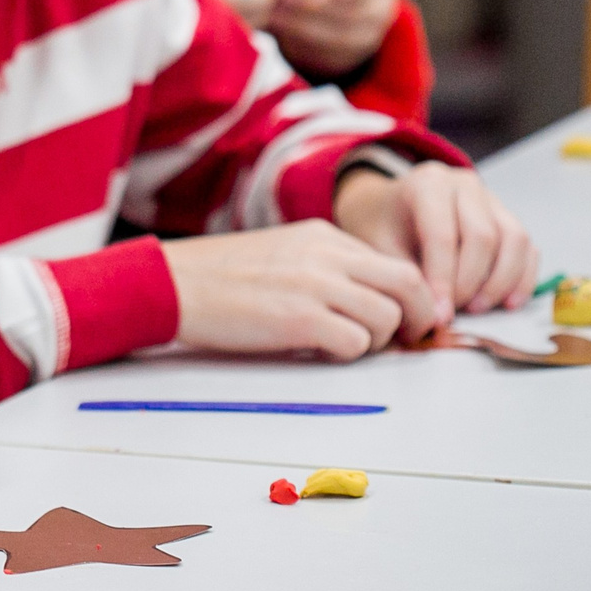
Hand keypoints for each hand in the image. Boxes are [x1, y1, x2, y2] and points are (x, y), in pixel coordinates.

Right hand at [167, 219, 440, 359]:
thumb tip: (364, 298)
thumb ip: (326, 265)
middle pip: (408, 283)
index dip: (407, 297)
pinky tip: (319, 351)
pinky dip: (347, 355)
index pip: (394, 263)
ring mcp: (314, 285)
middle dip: (417, 316)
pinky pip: (355, 343)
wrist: (173, 283)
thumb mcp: (283, 252)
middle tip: (404, 338)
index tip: (401, 319)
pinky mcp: (299, 319)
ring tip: (344, 345)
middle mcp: (326, 255)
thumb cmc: (220, 275)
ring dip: (375, 341)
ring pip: (387, 317)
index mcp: (323, 236)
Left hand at [268, 0, 399, 76]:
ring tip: (274, 13)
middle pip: (351, 11)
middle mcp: (382, 7)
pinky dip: (300, 43)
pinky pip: (326, 56)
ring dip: (302, 26)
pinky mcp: (349, 59)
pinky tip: (280, 30)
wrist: (324, 1)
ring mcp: (370, 37)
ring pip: (338, 37)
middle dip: (312, 4)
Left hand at [333, 162, 537, 318]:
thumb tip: (435, 317)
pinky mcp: (508, 216)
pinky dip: (523, 277)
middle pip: (483, 236)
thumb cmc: (382, 229)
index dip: (443, 280)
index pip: (442, 235)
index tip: (439, 316)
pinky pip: (527, 247)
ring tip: (477, 309)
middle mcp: (464, 184)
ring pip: (514, 240)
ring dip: (501, 282)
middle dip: (470, 282)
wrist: (389, 208)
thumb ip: (405, 278)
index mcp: (427, 184)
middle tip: (454, 312)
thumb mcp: (378, 248)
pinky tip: (507, 303)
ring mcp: (491, 198)